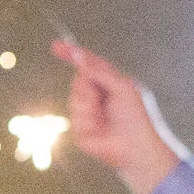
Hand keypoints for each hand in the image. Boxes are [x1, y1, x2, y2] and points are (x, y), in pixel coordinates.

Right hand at [54, 38, 185, 193]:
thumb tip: (81, 56)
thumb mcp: (121, 86)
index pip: (86, 66)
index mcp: (107, 84)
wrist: (136, 147)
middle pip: (78, 81)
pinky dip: (89, 123)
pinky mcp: (81, 132)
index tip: (56, 47)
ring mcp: (87, 115)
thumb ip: (100, 71)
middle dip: (88, 87)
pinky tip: (100, 131)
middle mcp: (95, 98)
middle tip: (102, 97)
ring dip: (90, 107)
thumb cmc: (136, 117)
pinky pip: (75, 120)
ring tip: (105, 118)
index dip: (71, 55)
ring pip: (75, 100)